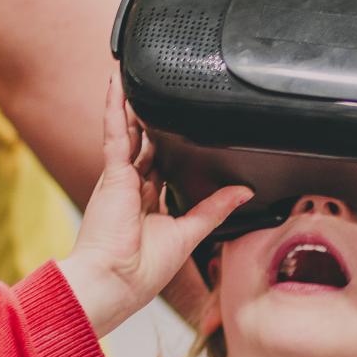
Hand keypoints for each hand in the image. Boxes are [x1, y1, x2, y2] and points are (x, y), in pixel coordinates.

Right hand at [59, 72, 250, 336]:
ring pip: (127, 132)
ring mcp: (120, 179)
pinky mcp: (113, 174)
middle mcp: (131, 188)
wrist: (115, 281)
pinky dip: (114, 109)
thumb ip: (215, 209)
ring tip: (133, 75)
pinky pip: (114, 134)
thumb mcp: (189, 234)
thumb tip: (243, 193)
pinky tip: (116, 85)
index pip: (160, 167)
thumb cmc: (141, 270)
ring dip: (130, 105)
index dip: (170, 148)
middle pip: (143, 144)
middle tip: (156, 92)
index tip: (181, 131)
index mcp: (147, 204)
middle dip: (148, 120)